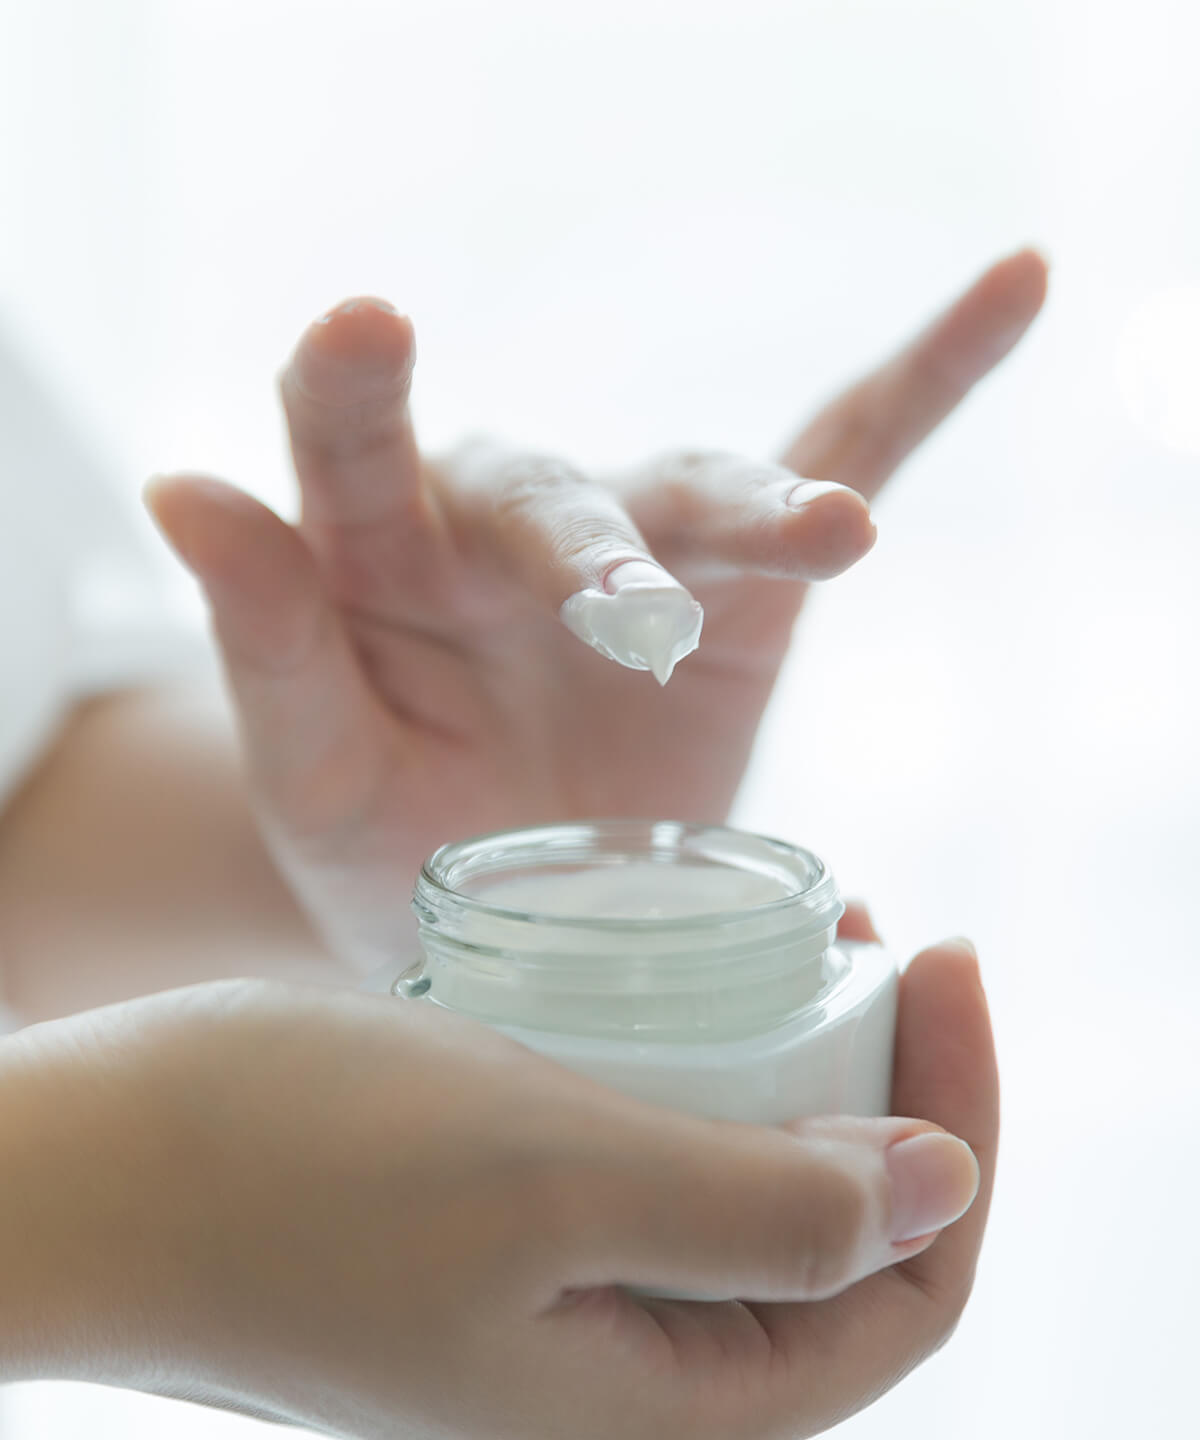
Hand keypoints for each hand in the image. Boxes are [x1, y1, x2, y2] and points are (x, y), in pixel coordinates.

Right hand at [1, 926, 995, 1439]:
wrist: (97, 1162)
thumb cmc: (298, 1166)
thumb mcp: (554, 1179)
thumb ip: (764, 1212)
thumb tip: (939, 1190)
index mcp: (659, 1407)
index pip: (898, 1293)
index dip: (958, 1135)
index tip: (949, 964)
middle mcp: (624, 1375)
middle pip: (836, 1244)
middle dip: (896, 1090)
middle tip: (895, 937)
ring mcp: (563, 1301)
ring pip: (749, 1194)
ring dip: (807, 1070)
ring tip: (823, 938)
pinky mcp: (510, 1230)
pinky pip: (657, 1161)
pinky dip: (708, 1072)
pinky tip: (701, 984)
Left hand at [146, 252, 1045, 967]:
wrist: (502, 906)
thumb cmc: (384, 841)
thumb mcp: (308, 769)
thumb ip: (261, 638)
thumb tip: (181, 486)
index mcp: (379, 561)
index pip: (350, 450)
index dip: (352, 390)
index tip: (362, 329)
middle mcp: (511, 529)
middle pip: (556, 494)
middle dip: (594, 551)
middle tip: (625, 620)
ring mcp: (637, 545)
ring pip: (705, 488)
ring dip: (763, 506)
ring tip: (826, 538)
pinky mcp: (744, 589)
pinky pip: (837, 459)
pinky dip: (926, 381)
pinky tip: (1012, 290)